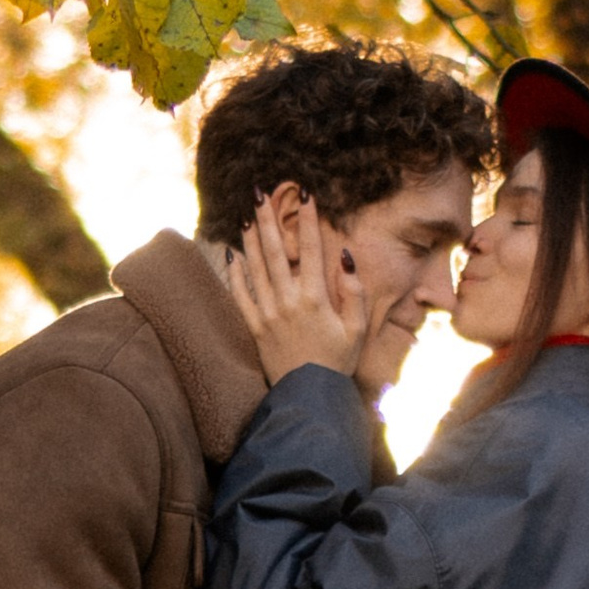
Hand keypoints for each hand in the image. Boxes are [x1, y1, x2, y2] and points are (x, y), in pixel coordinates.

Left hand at [227, 195, 371, 384]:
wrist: (310, 396)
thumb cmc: (337, 362)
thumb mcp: (357, 329)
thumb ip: (354, 292)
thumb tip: (344, 257)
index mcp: (316, 298)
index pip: (312, 250)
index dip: (309, 220)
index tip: (307, 195)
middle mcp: (288, 301)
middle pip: (276, 251)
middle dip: (268, 219)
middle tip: (260, 193)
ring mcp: (268, 313)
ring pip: (256, 268)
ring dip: (251, 239)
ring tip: (246, 215)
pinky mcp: (255, 327)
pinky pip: (240, 296)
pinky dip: (235, 274)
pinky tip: (232, 254)